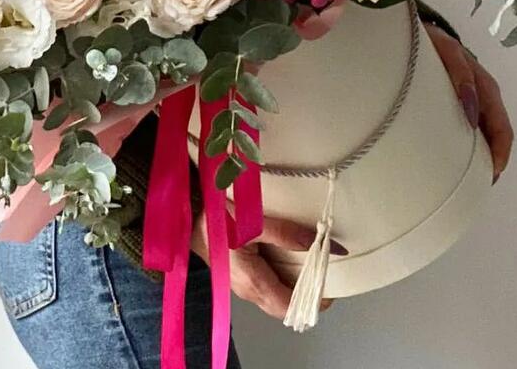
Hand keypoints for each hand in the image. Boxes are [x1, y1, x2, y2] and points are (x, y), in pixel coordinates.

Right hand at [190, 212, 344, 319]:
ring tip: (313, 263)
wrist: (186, 210)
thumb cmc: (215, 217)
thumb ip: (285, 233)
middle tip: (325, 271)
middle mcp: (248, 290)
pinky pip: (268, 283)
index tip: (331, 283)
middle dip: (307, 293)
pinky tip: (291, 255)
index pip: (290, 307)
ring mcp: (243, 284)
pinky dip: (284, 275)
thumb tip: (320, 242)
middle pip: (285, 305)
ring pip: (276, 295)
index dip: (314, 301)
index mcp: (252, 282)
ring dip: (296, 284)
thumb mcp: (251, 220)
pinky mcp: (240, 273)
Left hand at [425, 24, 513, 181]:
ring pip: (483, 132)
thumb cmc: (434, 42)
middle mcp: (483, 96)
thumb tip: (471, 113)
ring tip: (464, 175)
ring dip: (479, 153)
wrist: (421, 31)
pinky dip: (467, 143)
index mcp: (486, 88)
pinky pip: (470, 126)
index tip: (490, 175)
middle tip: (474, 183)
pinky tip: (453, 154)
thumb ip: (460, 76)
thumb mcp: (447, 53)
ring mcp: (472, 99)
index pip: (502, 129)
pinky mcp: (459, 100)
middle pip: (495, 135)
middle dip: (490, 160)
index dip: (500, 154)